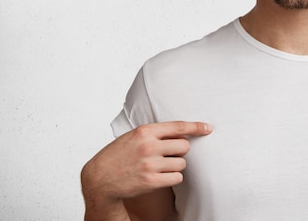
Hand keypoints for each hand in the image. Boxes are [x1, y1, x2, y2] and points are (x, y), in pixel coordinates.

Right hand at [81, 121, 211, 206]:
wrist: (99, 178)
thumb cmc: (118, 155)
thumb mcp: (133, 136)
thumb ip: (155, 133)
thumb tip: (182, 134)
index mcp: (145, 131)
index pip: (178, 126)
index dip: (196, 127)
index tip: (207, 128)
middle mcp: (149, 146)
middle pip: (185, 146)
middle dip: (181, 151)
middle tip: (169, 155)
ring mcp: (150, 164)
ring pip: (182, 164)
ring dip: (175, 166)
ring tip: (160, 167)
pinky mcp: (151, 181)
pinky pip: (177, 178)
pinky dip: (173, 178)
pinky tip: (161, 177)